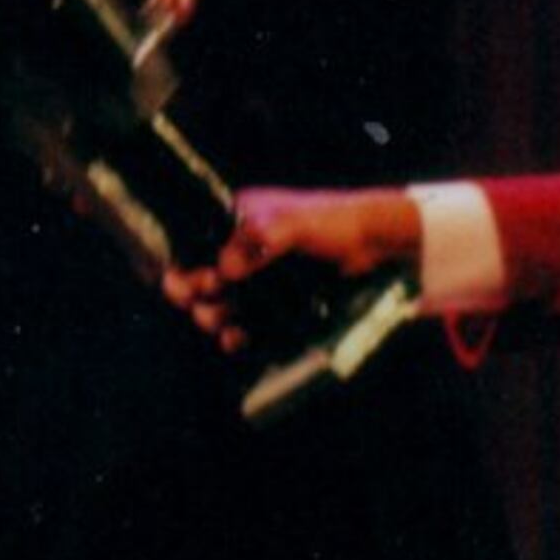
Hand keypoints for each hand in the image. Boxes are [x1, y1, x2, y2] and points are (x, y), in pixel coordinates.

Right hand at [163, 186, 423, 347]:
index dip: (185, 265)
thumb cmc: (334, 220)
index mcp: (240, 220)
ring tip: (216, 325)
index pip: (197, 243)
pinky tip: (234, 339)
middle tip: (202, 307)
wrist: (374, 243)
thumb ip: (260, 238)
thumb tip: (225, 269)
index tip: (185, 283)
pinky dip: (237, 332)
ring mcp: (260, 278)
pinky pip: (247, 321)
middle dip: (197, 294)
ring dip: (214, 316)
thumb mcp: (294, 221)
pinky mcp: (276, 303)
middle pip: (204, 276)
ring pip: (223, 302)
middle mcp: (244, 249)